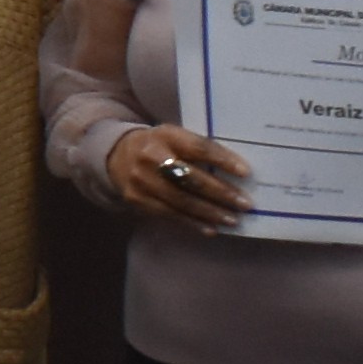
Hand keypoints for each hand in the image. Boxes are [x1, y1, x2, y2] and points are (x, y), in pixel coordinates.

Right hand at [102, 123, 251, 232]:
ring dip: (210, 212)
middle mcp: (151, 156)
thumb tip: (237, 171)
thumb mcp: (174, 137)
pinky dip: (193, 223)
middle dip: (221, 193)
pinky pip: (170, 214)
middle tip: (245, 204)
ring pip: (182, 200)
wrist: (116, 155)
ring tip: (233, 220)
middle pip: (191, 178)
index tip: (245, 173)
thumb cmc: (159, 146)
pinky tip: (211, 228)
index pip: (199, 148)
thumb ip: (198, 149)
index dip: (223, 160)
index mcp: (166, 135)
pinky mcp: (137, 200)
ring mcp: (142, 180)